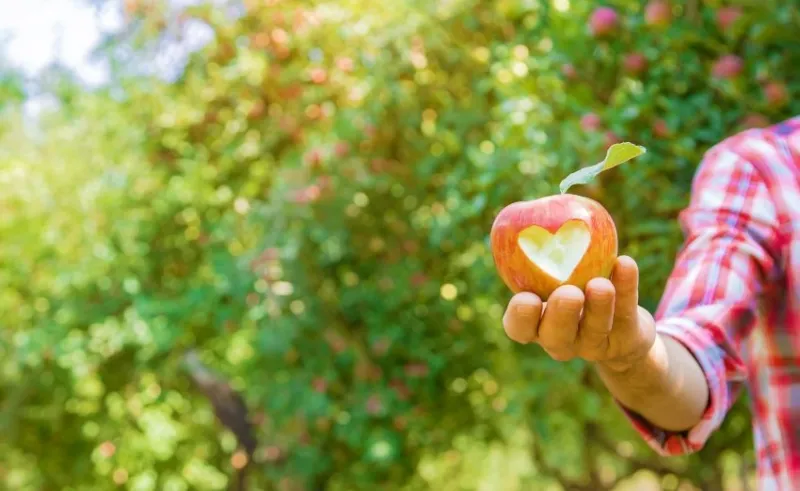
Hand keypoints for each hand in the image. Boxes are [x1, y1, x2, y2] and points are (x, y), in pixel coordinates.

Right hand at [502, 256, 656, 371]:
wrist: (620, 328)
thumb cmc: (573, 287)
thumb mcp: (553, 272)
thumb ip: (542, 249)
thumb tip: (531, 204)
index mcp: (536, 324)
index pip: (518, 327)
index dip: (520, 317)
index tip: (526, 297)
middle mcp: (561, 340)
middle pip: (556, 336)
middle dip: (560, 315)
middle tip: (568, 293)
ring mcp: (594, 343)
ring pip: (594, 329)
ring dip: (598, 306)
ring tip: (601, 284)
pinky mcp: (626, 339)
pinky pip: (626, 313)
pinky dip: (626, 288)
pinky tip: (625, 264)